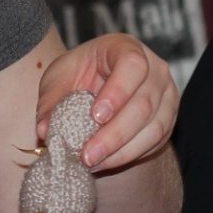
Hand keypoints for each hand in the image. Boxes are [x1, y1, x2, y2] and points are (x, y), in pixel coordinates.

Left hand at [37, 33, 177, 171]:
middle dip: (114, 134)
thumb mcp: (59, 78)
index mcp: (127, 48)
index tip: (95, 116)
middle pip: (143, 103)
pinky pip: (155, 142)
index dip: (117, 92)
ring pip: (153, 127)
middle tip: (87, 155)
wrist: (97, 83)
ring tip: (92, 164)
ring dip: (121, 151)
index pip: (132, 65)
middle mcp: (155, 69)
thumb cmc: (79, 74)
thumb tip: (45, 132)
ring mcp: (166, 95)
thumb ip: (51, 102)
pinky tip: (105, 163)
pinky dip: (129, 156)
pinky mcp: (167, 119)